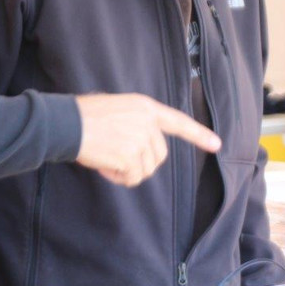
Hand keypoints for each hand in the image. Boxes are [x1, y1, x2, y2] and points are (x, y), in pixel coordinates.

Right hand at [75, 93, 220, 186]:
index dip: (198, 134)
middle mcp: (147, 122)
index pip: (177, 122)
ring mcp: (140, 139)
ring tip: (108, 159)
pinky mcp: (130, 156)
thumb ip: (136, 123)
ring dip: (127, 171)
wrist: (67, 123)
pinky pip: (132, 178)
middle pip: (159, 155)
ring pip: (146, 169)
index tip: (216, 144)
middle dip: (142, 163)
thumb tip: (143, 146)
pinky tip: (105, 166)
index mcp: (145, 107)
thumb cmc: (85, 115)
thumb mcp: (117, 108)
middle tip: (118, 158)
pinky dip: (118, 178)